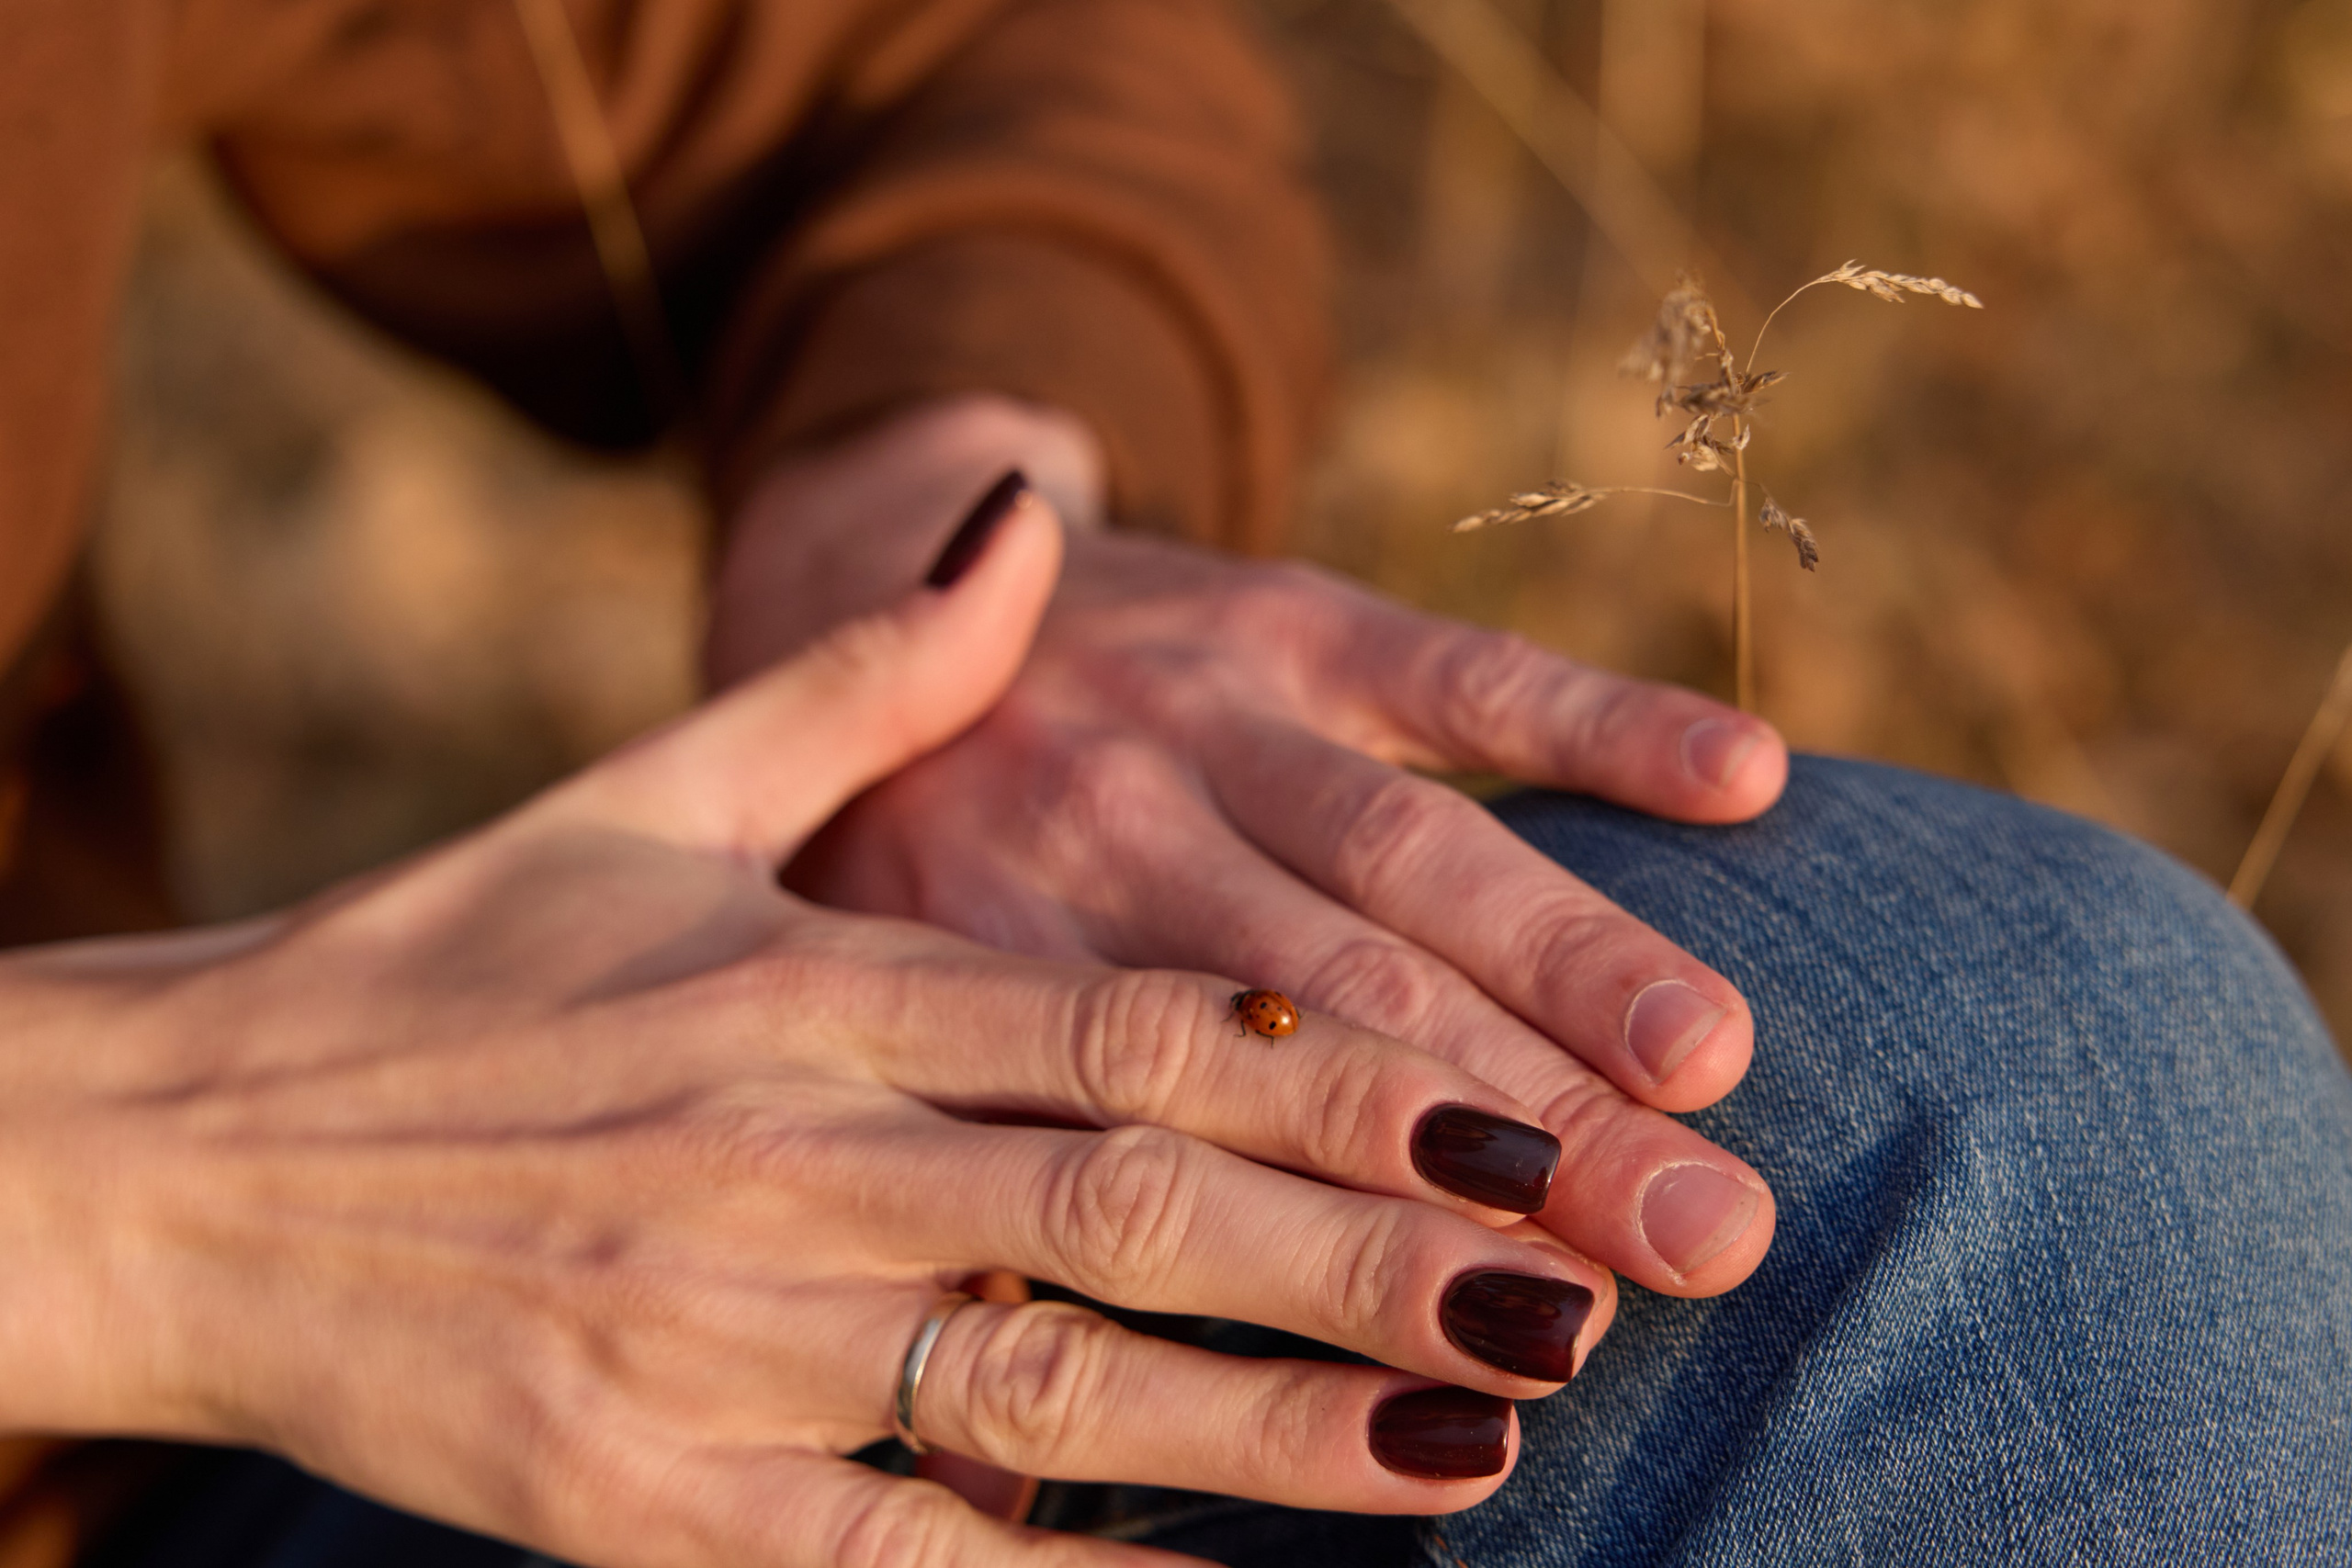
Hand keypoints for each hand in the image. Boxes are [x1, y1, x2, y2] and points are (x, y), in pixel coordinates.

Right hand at [0, 492, 1611, 1566]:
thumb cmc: (449, 969)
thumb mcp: (649, 792)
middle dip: (1376, 1258)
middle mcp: (781, 1150)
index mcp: (808, 976)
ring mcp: (713, 1337)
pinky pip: (897, 1549)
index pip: (1133, 1022)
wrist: (184, 1158)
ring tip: (1481, 1447)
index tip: (1521, 1112)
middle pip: (1135, 1205)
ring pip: (1051, 1384)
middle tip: (1582, 1294)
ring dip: (1281, 1428)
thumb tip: (1022, 501)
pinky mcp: (643, 1503)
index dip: (1343, 1073)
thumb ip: (864, 666)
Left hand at [719, 398, 1788, 1300]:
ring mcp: (1204, 712)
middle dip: (1531, 1127)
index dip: (1374, 1239)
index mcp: (1002, 985)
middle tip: (1701, 1242)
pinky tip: (1744, 781)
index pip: (1221, 1132)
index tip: (1519, 1353)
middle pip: (1345, 1007)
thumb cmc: (896, 874)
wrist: (857, 590)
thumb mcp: (869, 1039)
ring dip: (1570, 945)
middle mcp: (1103, 842)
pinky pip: (1447, 667)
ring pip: (1403, 851)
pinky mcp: (1284, 615)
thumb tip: (994, 1502)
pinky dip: (1596, 720)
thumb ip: (958, 1229)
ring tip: (1707, 1060)